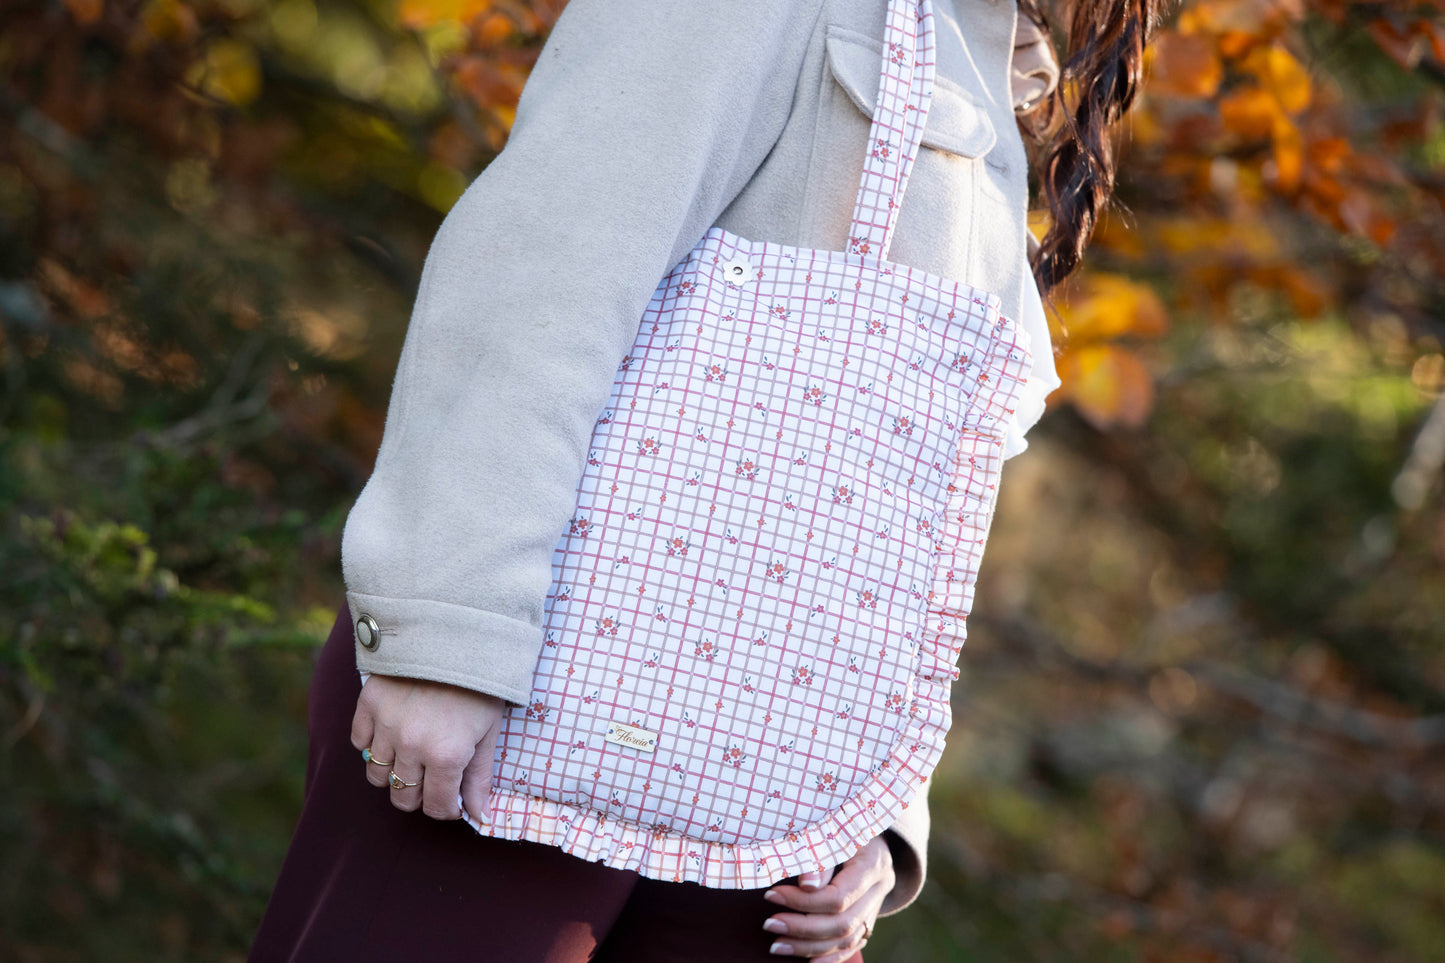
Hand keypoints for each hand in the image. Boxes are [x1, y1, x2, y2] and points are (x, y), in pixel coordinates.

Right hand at [350, 674, 505, 821]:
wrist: (457, 636)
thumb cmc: (480, 687)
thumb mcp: (488, 733)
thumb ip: (479, 778)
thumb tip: (480, 817)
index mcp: (447, 755)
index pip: (436, 807)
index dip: (446, 808)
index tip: (451, 799)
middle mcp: (412, 746)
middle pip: (403, 797)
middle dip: (419, 795)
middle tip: (432, 777)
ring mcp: (387, 725)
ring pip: (377, 775)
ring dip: (394, 772)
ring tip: (411, 755)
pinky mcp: (369, 704)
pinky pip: (360, 742)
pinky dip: (373, 744)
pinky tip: (392, 733)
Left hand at [761, 835, 893, 960]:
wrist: (868, 831)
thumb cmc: (841, 825)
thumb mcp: (832, 830)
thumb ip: (820, 856)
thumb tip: (806, 885)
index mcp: (873, 863)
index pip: (839, 896)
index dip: (803, 901)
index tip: (772, 896)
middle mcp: (879, 889)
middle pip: (842, 922)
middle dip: (802, 927)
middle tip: (769, 925)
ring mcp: (875, 907)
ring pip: (846, 939)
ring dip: (808, 946)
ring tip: (776, 945)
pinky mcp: (868, 920)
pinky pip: (852, 946)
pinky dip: (828, 958)